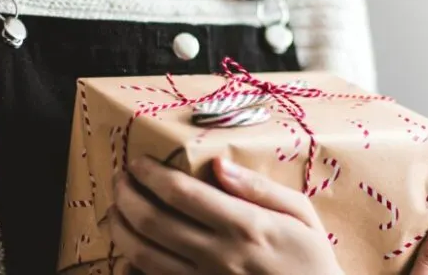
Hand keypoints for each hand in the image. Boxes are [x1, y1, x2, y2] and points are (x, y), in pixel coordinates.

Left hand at [110, 156, 342, 274]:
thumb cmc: (311, 258)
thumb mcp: (301, 214)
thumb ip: (259, 188)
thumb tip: (219, 164)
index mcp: (245, 226)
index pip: (182, 193)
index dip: (151, 174)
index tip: (138, 162)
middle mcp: (219, 255)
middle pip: (153, 221)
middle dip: (126, 195)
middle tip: (120, 179)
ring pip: (144, 255)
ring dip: (121, 228)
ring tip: (116, 210)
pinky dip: (132, 268)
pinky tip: (128, 252)